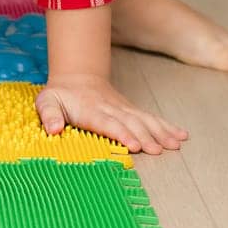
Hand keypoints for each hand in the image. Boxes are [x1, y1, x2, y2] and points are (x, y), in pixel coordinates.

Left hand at [34, 73, 188, 154]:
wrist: (77, 77)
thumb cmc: (60, 95)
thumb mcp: (46, 102)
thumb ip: (48, 115)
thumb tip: (53, 129)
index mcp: (90, 110)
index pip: (107, 123)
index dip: (121, 133)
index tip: (134, 145)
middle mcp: (110, 109)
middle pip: (130, 123)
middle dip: (145, 137)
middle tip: (159, 150)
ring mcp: (123, 109)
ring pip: (144, 120)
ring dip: (161, 132)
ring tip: (175, 144)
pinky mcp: (131, 110)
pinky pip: (150, 117)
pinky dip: (166, 126)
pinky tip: (181, 135)